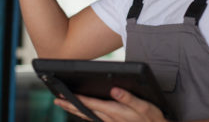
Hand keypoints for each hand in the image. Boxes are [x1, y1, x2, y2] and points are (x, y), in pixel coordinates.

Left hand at [54, 87, 168, 121]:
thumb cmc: (152, 119)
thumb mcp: (144, 107)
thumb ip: (129, 98)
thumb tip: (114, 89)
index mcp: (114, 112)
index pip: (90, 104)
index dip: (76, 99)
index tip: (64, 94)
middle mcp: (109, 118)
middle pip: (85, 111)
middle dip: (70, 105)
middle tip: (56, 99)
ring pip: (88, 115)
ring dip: (75, 110)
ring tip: (64, 104)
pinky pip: (94, 118)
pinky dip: (85, 114)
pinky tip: (83, 112)